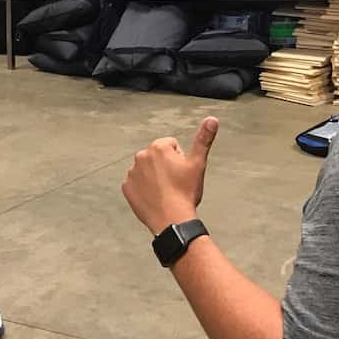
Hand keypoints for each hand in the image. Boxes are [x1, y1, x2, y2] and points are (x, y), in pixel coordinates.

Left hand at [122, 117, 218, 233]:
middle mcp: (141, 156)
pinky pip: (136, 184)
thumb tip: (212, 119)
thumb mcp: (198, 164)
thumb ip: (203, 139)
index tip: (182, 174)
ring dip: (154, 177)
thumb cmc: (185, 192)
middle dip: (166, 167)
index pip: (172, 146)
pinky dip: (143, 189)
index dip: (180, 160)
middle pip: (158, 157)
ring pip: (147, 170)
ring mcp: (132, 172)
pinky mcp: (126, 188)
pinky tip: (154, 197)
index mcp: (158, 147)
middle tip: (175, 183)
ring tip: (165, 192)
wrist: (172, 220)